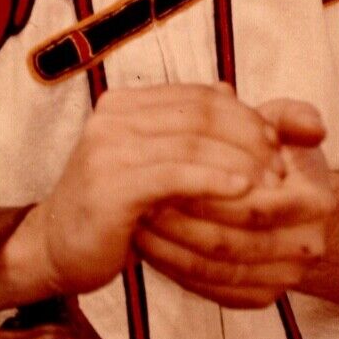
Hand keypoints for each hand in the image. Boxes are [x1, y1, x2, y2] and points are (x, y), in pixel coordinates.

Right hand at [17, 84, 285, 298]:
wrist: (57, 247)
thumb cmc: (115, 208)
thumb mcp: (154, 161)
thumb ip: (190, 128)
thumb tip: (232, 90)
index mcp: (125, 104)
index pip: (199, 97)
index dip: (244, 116)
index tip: (276, 142)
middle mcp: (112, 116)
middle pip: (201, 116)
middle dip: (249, 139)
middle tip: (282, 166)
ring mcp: (107, 147)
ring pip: (194, 144)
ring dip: (241, 162)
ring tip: (272, 185)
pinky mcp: (110, 184)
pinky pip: (176, 176)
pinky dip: (216, 180)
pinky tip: (244, 192)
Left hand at [134, 98, 337, 308]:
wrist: (288, 206)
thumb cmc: (277, 157)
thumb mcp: (285, 128)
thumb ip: (292, 117)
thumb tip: (311, 127)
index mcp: (316, 202)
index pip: (253, 204)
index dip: (205, 191)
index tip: (164, 173)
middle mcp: (307, 246)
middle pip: (230, 242)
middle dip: (179, 222)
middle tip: (139, 201)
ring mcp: (285, 277)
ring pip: (216, 269)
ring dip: (170, 247)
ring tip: (137, 220)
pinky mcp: (261, 297)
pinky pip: (211, 289)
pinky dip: (176, 269)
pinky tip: (150, 246)